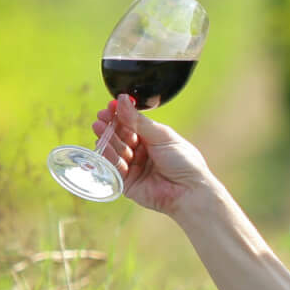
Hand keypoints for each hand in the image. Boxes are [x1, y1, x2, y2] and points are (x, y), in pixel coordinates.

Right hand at [93, 97, 213, 215]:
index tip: (110, 105)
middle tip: (101, 116)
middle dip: (110, 126)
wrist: (189, 190)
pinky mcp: (126, 183)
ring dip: (107, 139)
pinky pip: (114, 168)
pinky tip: (103, 145)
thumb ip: (138, 121)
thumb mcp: (162, 136)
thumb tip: (122, 100)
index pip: (131, 125)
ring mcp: (133, 168)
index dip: (120, 115)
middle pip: (120, 137)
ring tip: (100, 128)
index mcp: (152, 140)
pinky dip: (108, 156)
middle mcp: (142, 153)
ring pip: (115, 151)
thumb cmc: (183, 161)